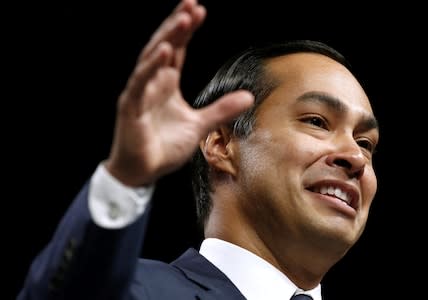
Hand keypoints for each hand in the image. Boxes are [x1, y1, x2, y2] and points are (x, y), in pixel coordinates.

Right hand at [105, 0, 253, 186]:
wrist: (142, 172)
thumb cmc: (164, 148)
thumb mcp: (199, 126)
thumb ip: (221, 110)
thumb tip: (249, 96)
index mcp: (166, 84)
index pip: (177, 50)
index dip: (187, 30)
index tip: (200, 10)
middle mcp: (152, 83)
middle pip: (164, 46)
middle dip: (177, 24)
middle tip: (192, 3)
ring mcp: (140, 93)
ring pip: (152, 58)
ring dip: (167, 37)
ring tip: (183, 18)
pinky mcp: (131, 107)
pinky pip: (141, 83)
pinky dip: (152, 67)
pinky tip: (165, 51)